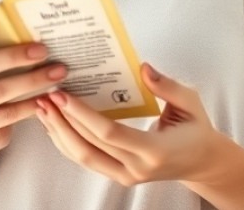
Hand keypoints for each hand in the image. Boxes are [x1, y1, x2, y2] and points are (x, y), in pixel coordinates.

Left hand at [36, 63, 224, 185]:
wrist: (201, 162)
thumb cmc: (196, 128)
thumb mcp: (190, 102)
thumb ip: (166, 86)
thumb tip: (142, 67)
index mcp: (155, 150)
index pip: (110, 133)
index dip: (82, 115)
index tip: (62, 95)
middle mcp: (136, 168)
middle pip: (89, 147)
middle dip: (62, 121)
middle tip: (44, 96)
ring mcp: (126, 176)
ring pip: (82, 157)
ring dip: (59, 133)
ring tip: (42, 108)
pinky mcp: (118, 176)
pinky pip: (87, 160)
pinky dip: (67, 143)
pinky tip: (55, 124)